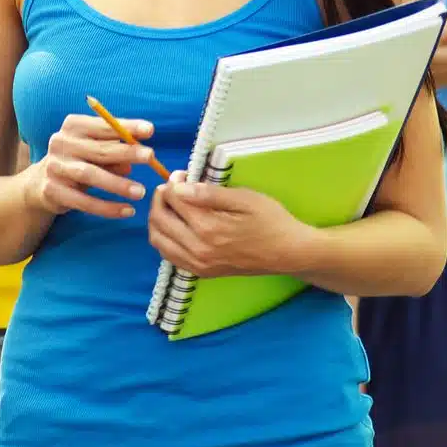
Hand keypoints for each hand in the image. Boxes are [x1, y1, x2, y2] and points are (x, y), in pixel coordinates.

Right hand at [23, 114, 153, 219]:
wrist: (41, 183)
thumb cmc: (79, 159)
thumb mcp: (95, 151)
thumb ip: (114, 152)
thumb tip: (135, 161)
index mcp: (73, 126)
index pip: (104, 125)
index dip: (127, 126)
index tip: (150, 129)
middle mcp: (61, 143)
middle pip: (99, 149)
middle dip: (127, 152)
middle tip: (150, 157)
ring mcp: (55, 167)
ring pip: (91, 175)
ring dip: (118, 184)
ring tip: (140, 191)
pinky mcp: (53, 191)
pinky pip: (84, 202)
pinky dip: (107, 208)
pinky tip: (127, 211)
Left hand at [147, 176, 311, 278]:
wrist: (288, 253)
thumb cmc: (270, 221)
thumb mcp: (245, 198)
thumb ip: (210, 193)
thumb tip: (180, 186)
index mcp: (208, 227)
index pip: (173, 199)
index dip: (173, 182)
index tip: (182, 174)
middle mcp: (197, 249)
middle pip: (159, 219)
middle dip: (160, 198)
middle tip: (172, 187)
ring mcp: (197, 264)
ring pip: (158, 240)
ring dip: (157, 219)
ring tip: (170, 205)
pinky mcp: (201, 272)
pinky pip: (169, 255)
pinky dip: (164, 238)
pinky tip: (175, 227)